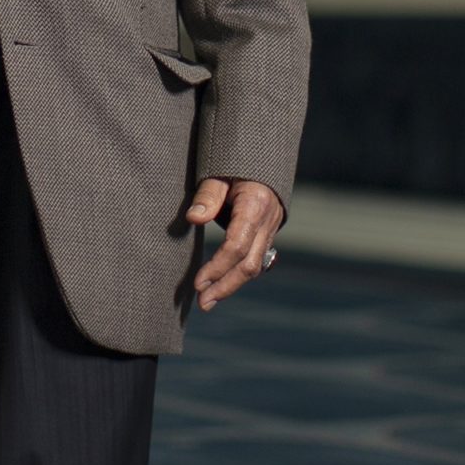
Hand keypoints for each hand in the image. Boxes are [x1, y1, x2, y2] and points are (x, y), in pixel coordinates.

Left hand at [185, 176, 283, 311]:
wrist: (262, 161)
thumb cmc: (235, 165)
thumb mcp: (218, 173)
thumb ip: (207, 195)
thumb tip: (193, 218)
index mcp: (255, 205)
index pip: (237, 245)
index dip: (218, 267)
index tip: (198, 283)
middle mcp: (267, 222)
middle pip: (249, 264)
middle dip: (225, 286)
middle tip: (203, 303)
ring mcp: (270, 230)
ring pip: (255, 267)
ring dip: (231, 285)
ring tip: (208, 301)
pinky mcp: (267, 235)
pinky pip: (255, 260)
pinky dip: (238, 275)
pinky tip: (221, 285)